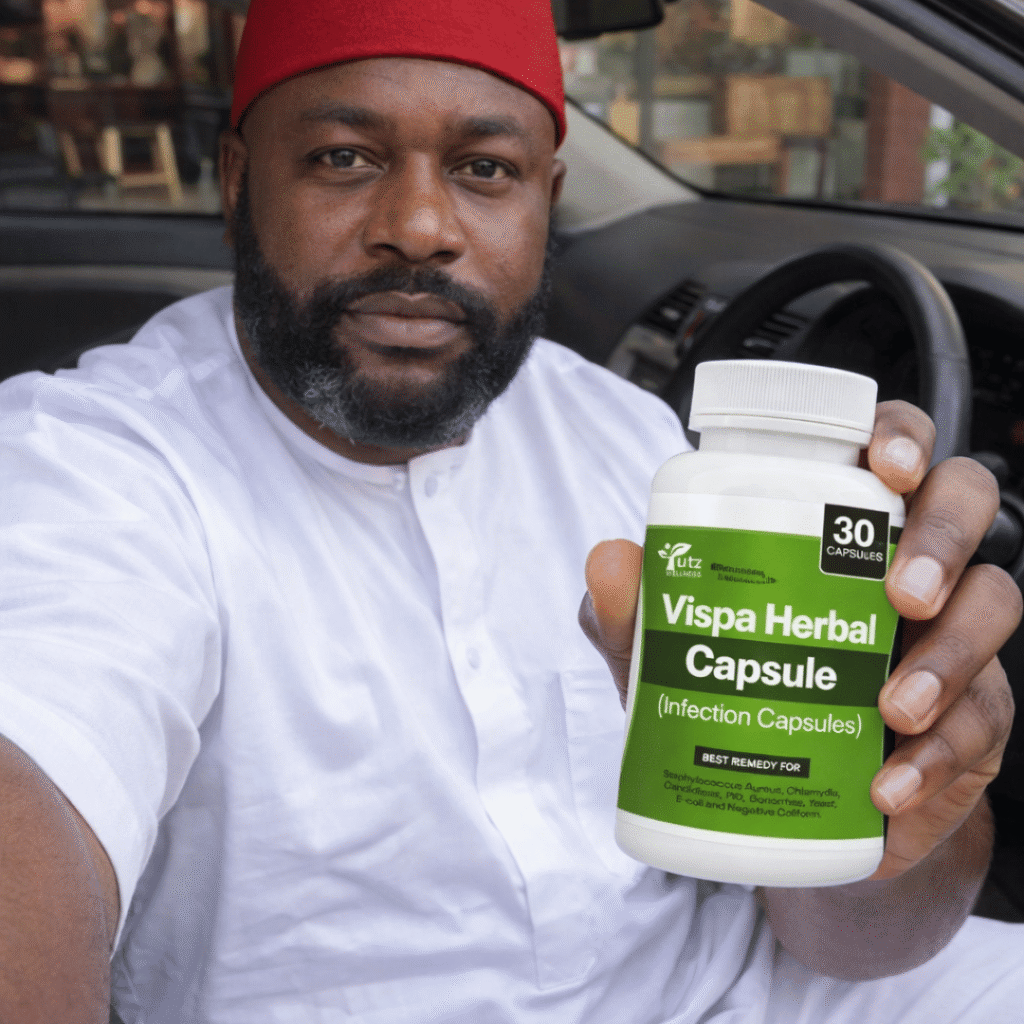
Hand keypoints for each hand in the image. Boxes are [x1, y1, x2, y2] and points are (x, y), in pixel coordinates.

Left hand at [579, 399, 1020, 881]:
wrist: (782, 806)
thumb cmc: (732, 696)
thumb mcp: (670, 654)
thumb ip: (635, 608)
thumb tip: (609, 560)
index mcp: (837, 527)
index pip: (888, 453)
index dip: (902, 437)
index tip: (887, 465)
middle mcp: (904, 565)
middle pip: (966, 504)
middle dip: (944, 538)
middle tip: (900, 593)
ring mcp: (947, 635)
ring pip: (994, 604)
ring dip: (951, 656)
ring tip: (891, 707)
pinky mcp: (970, 717)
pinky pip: (983, 721)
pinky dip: (938, 757)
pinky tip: (888, 786)